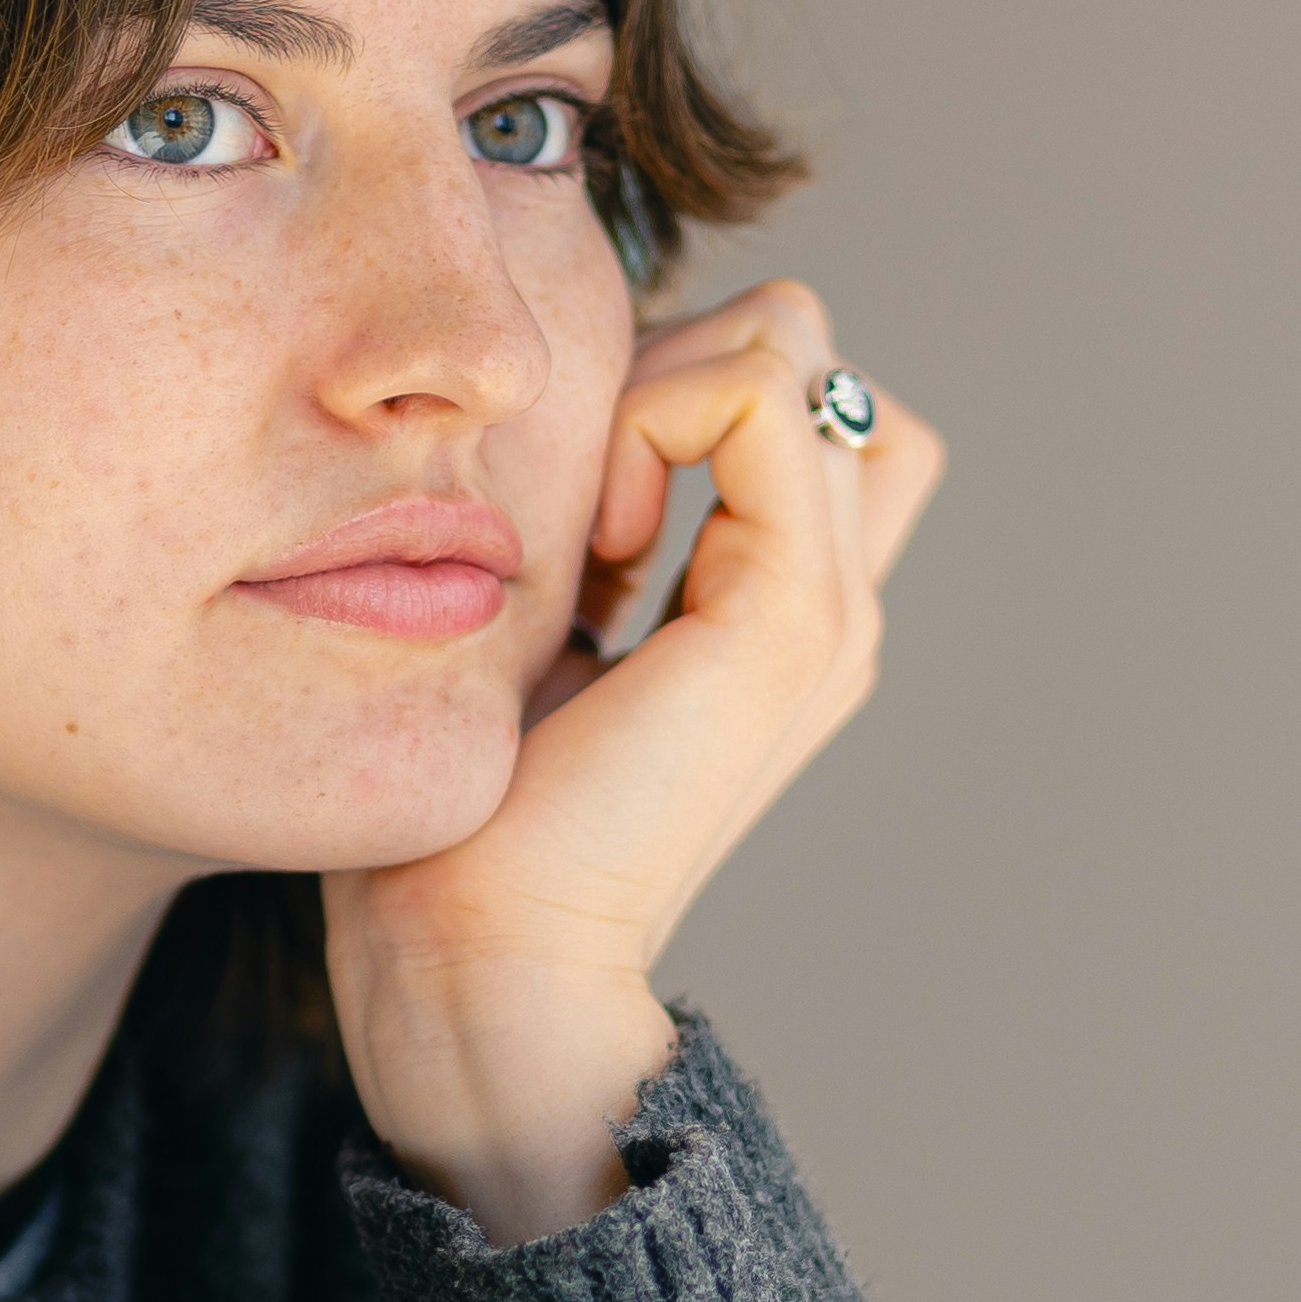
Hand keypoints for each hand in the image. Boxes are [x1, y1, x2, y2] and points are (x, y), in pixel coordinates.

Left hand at [330, 279, 948, 1240]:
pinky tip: (594, 532)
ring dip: (665, 377)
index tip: (578, 501)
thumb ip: (593, 547)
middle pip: (811, 354)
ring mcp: (826, 605)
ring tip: (591, 517)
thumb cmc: (470, 819)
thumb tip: (567, 438)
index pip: (800, 404)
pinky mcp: (790, 612)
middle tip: (582, 486)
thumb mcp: (542, 637)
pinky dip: (662, 411)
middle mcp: (829, 601)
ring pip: (796, 344)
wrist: (483, 957)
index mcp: (779, 609)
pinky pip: (761, 392)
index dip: (683, 384)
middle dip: (674, 356)